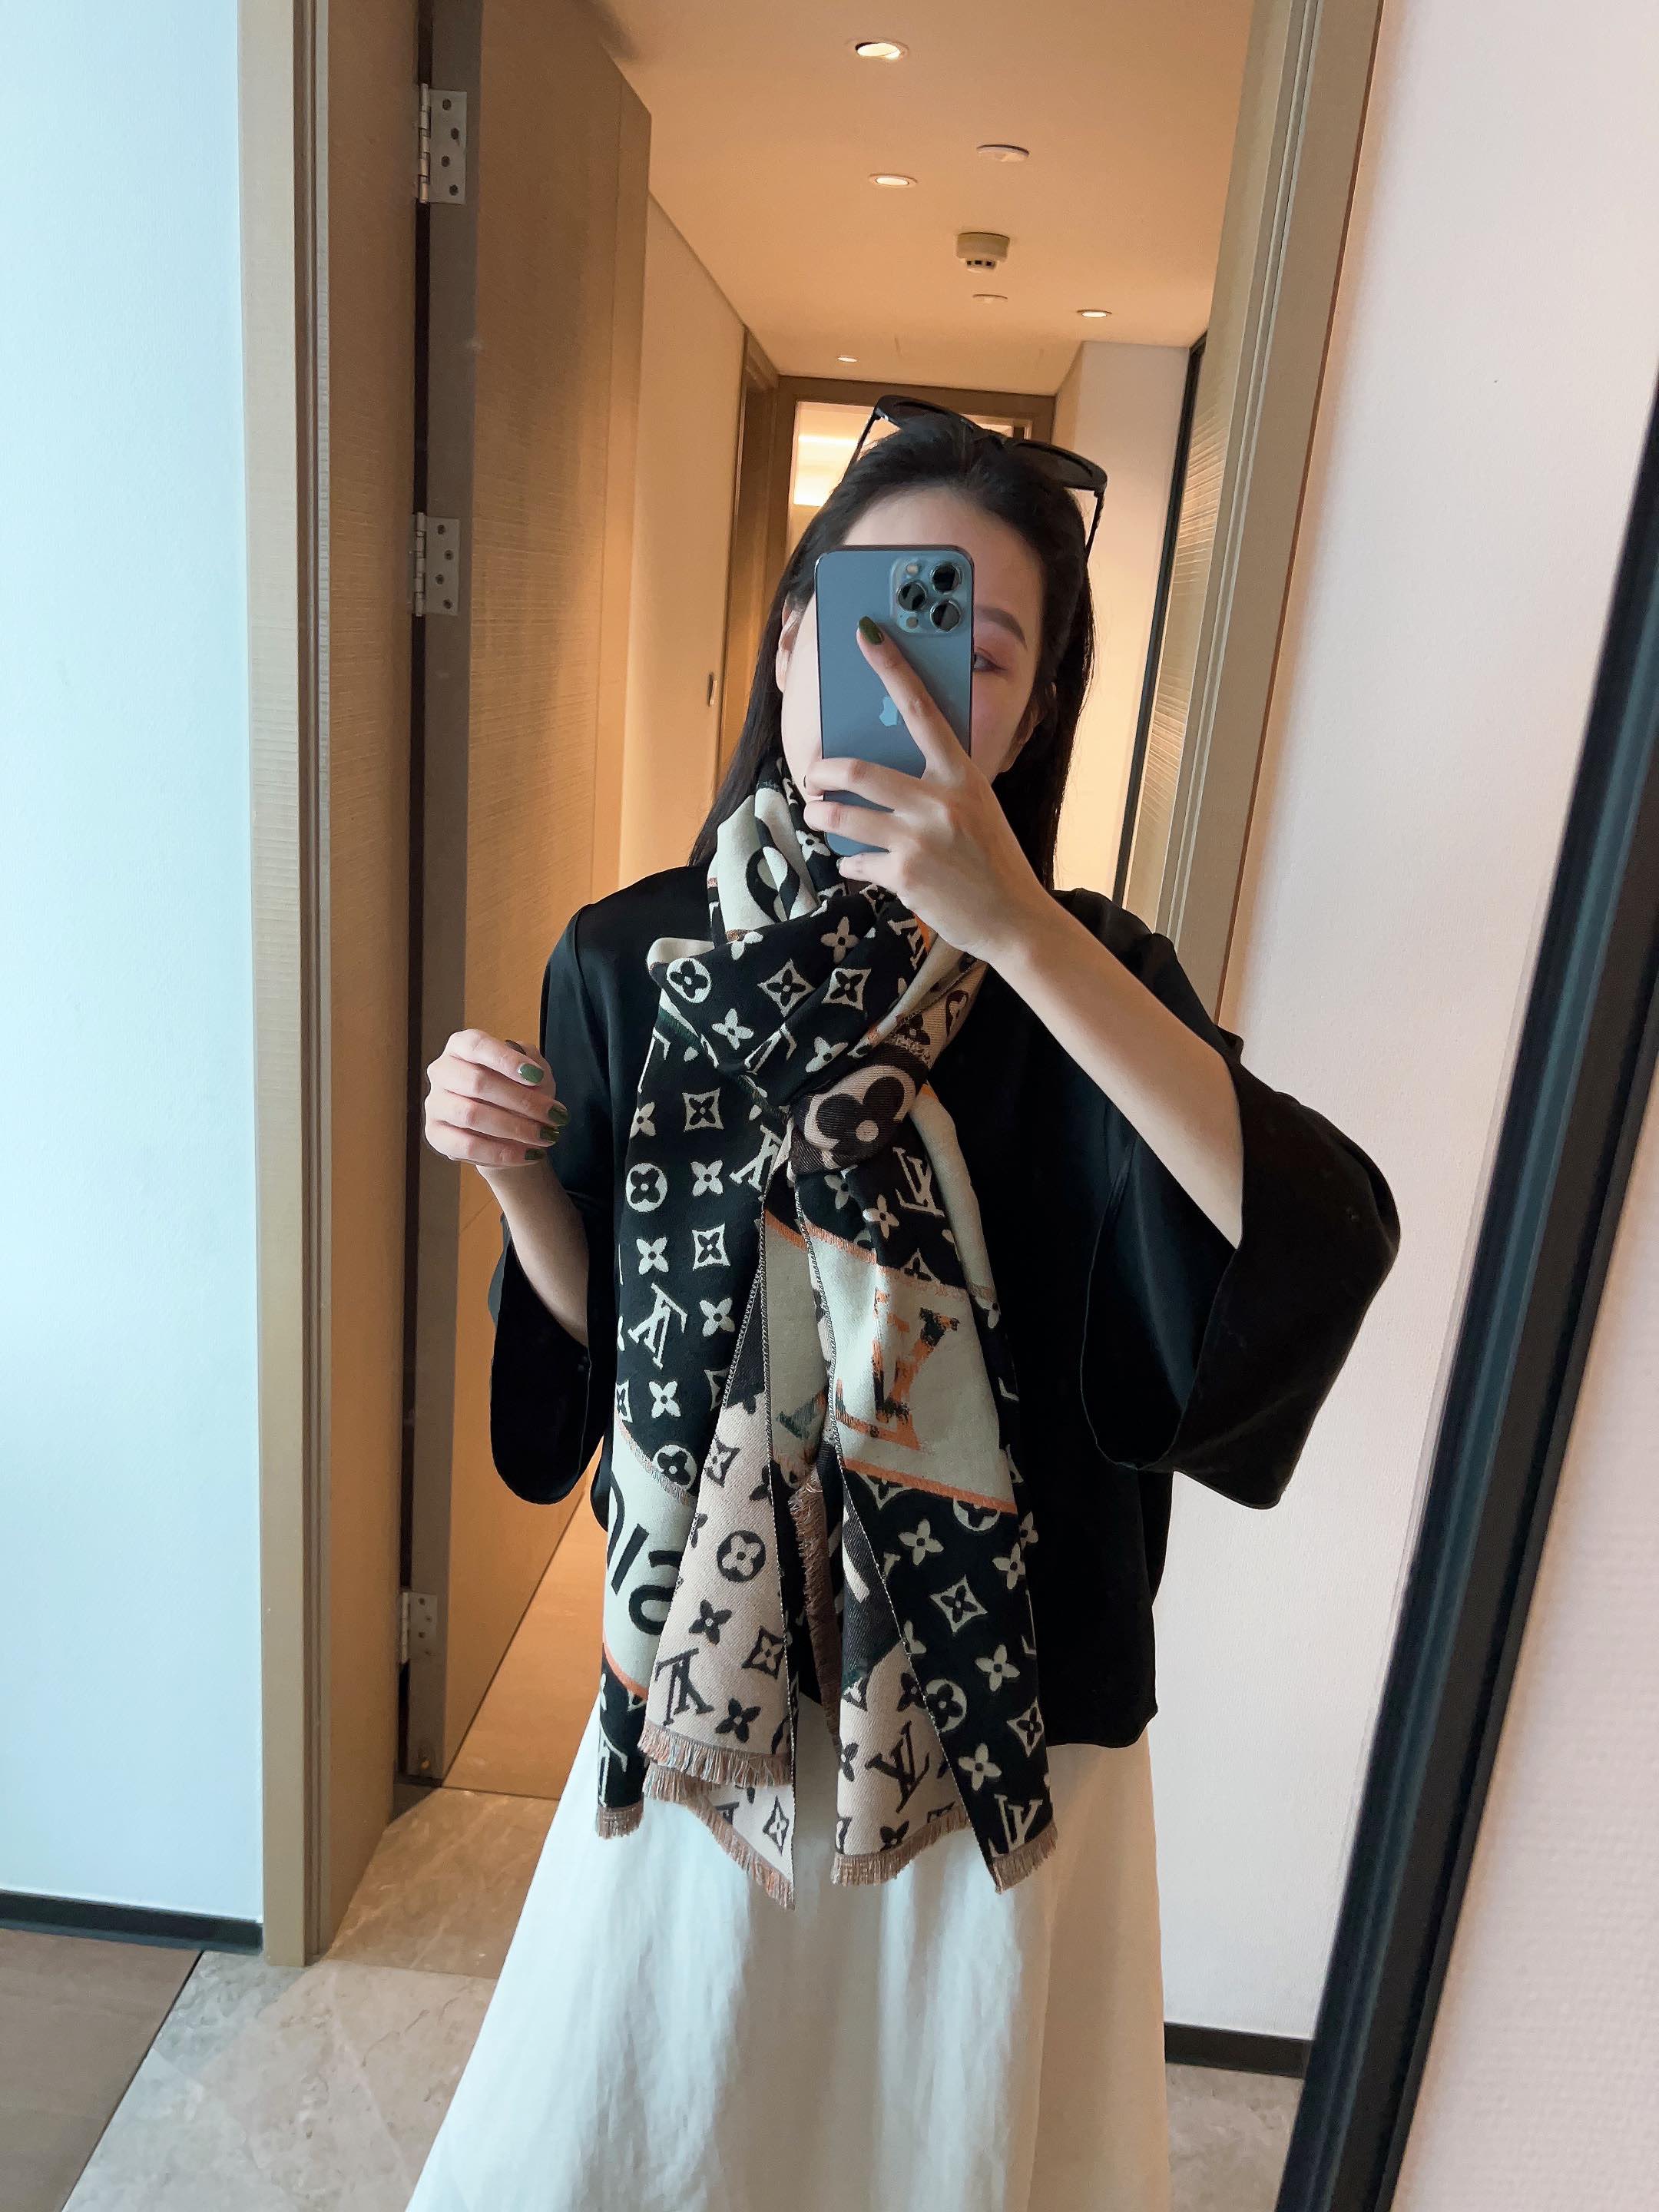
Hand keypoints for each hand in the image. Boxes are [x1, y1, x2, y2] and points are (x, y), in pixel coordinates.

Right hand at [423, 1029, 568, 1170]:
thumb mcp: (531, 1069)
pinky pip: (467, 1146)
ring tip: (545, 1137)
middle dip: (521, 1100)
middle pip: (477, 1082)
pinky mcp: (435, 1134)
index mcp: (461, 1046)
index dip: (506, 1060)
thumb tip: (533, 1074)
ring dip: (514, 1128)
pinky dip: (501, 1153)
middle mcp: (442, 1070)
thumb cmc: (517, 1090)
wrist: (503, 1129)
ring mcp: (435, 1103)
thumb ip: (532, 1063)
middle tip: (554, 1115)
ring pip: (471, 1115)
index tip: (537, 1076)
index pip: (477, 1045)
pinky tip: (527, 1155)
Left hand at [799, 621, 1047, 963]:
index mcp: (961, 775)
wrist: (1013, 919)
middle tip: (813, 779)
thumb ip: (938, 785)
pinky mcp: (903, 876)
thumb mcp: (976, 808)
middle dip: (822, 774)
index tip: (866, 634)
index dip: (892, 668)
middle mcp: (939, 802)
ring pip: (842, 818)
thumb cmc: (991, 859)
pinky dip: (851, 864)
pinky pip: (854, 862)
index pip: (921, 708)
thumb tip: (882, 770)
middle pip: (857, 771)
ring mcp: (918, 840)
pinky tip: (862, 867)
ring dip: (822, 818)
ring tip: (821, 818)